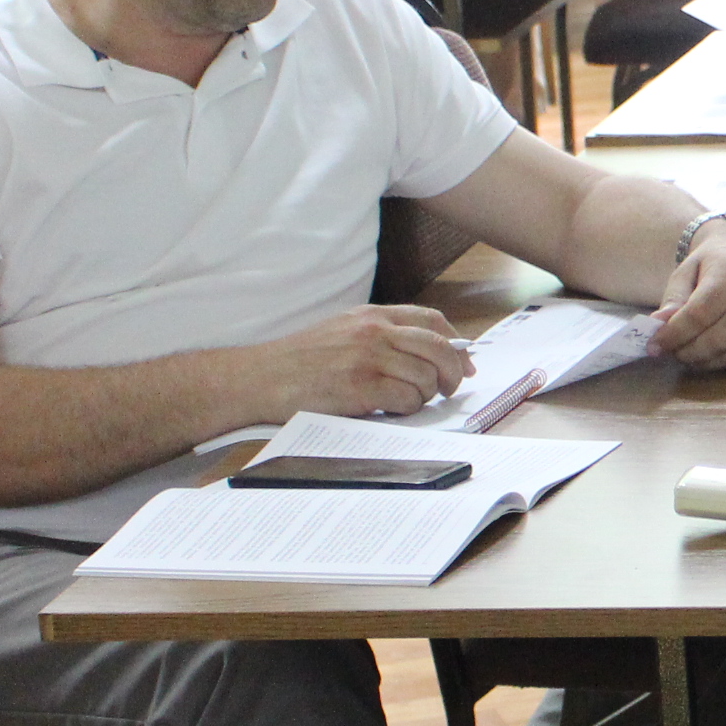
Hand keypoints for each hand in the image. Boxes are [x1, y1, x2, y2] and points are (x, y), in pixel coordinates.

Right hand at [252, 304, 472, 418]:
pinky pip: (407, 399)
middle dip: (454, 372)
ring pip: (427, 376)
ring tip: (408, 402)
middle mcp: (375, 332)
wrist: (260, 377)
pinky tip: (391, 410)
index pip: (432, 320)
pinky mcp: (361, 387)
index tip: (464, 362)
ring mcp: (368, 358)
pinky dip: (407, 409)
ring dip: (426, 395)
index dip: (456, 343)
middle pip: (440, 347)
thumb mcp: (342, 330)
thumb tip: (428, 353)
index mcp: (372, 316)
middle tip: (448, 390)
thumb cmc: (300, 361)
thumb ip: (382, 335)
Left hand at [651, 219, 725, 366]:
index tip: (654, 345)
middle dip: (688, 350)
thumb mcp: (686, 271)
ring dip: (703, 359)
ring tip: (685, 351)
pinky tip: (706, 353)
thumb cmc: (710, 264)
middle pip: (718, 336)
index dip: (675, 332)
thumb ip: (674, 297)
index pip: (700, 311)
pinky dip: (720, 361)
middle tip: (669, 351)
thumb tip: (659, 323)